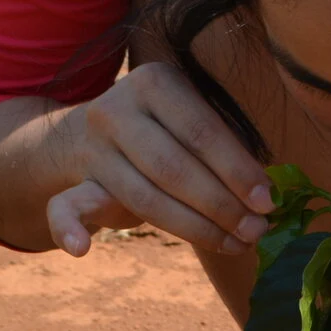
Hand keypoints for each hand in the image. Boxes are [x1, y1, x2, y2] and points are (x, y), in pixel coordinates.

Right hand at [41, 61, 273, 256]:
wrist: (93, 132)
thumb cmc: (167, 129)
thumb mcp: (191, 118)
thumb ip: (223, 147)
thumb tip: (265, 195)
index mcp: (155, 82)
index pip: (201, 132)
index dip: (236, 170)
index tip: (266, 202)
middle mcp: (117, 109)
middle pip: (173, 167)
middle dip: (220, 205)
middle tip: (256, 231)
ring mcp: (92, 146)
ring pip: (144, 197)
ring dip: (193, 228)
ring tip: (234, 245)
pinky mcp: (73, 182)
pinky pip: (63, 208)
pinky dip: (69, 230)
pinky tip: (82, 248)